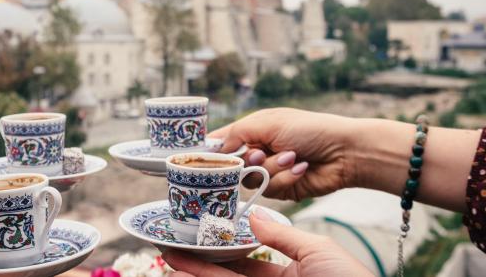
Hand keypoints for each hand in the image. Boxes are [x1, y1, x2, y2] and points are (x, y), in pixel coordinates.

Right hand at [163, 208, 372, 276]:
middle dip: (200, 260)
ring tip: (169, 258)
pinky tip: (187, 274)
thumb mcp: (316, 249)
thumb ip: (280, 234)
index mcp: (292, 270)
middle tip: (173, 245)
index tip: (202, 230)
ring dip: (196, 272)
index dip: (225, 245)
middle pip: (229, 271)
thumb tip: (251, 214)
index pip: (250, 256)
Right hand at [211, 107, 478, 211]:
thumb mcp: (268, 122)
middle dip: (249, 160)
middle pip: (231, 165)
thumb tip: (213, 147)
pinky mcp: (282, 188)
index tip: (198, 159)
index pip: (221, 141)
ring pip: (250, 180)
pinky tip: (301, 168)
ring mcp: (268, 170)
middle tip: (261, 154)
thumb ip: (237, 133)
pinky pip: (270, 189)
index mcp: (252, 130)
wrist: (344, 152)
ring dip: (273, 168)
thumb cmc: (309, 129)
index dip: (210, 151)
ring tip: (293, 157)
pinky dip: (285, 178)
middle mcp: (257, 150)